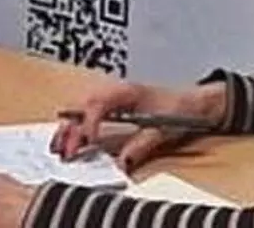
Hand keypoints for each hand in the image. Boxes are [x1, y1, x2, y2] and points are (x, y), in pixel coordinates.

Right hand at [51, 78, 224, 171]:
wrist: (194, 102)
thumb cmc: (180, 108)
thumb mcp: (162, 130)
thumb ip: (140, 146)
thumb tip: (121, 162)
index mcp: (126, 91)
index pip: (97, 103)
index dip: (89, 123)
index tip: (87, 141)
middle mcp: (114, 91)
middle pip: (82, 104)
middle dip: (70, 127)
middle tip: (63, 150)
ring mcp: (111, 98)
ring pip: (80, 108)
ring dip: (69, 127)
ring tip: (60, 147)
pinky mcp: (112, 107)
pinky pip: (87, 113)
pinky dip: (77, 126)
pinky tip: (71, 141)